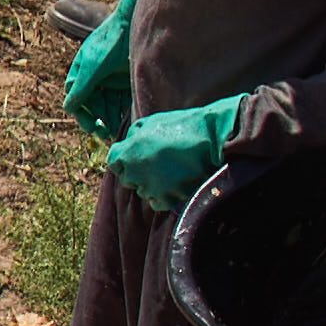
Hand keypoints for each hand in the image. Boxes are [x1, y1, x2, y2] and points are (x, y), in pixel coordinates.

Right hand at [61, 4, 135, 130]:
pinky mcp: (127, 81)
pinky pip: (122, 101)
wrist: (136, 25)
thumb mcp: (93, 67)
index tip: (91, 127)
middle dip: (98, 119)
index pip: (77, 97)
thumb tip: (67, 108)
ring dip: (110, 118)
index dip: (82, 113)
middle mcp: (95, 76)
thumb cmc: (111, 43)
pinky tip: (125, 122)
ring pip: (108, 104)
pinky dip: (122, 112)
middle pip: (93, 104)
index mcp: (82, 71)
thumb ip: (81, 88)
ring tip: (115, 132)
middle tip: (105, 134)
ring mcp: (111, 79)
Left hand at [101, 91, 262, 213]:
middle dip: (138, 172)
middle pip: (128, 179)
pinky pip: (158, 203)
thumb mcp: (150, 122)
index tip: (136, 156)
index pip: (114, 162)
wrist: (211, 137)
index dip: (125, 159)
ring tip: (172, 171)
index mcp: (127, 152)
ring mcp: (151, 187)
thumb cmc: (181, 127)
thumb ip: (133, 135)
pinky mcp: (168, 199)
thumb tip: (127, 144)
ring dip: (153, 184)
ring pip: (143, 192)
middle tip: (158, 163)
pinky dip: (165, 196)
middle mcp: (135, 172)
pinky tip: (176, 182)